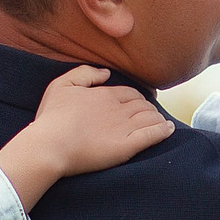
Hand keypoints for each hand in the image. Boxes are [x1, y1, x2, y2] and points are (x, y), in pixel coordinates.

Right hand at [0, 66, 172, 209]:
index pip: (130, 93)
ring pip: (151, 117)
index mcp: (105, 94)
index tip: (140, 103)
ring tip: (161, 123)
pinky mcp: (128, 146)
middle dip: (149, 108)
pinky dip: (164, 130)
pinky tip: (169, 130)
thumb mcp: (61, 86)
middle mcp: (118, 108)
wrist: (50, 145)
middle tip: (151, 115)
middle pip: (143, 104)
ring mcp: (125, 127)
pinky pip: (153, 134)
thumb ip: (84, 73)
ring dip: (158, 118)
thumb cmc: (51, 118)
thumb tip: (106, 72)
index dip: (137, 97)